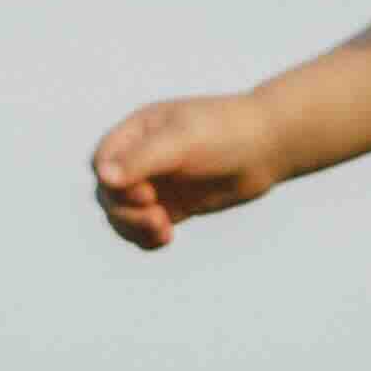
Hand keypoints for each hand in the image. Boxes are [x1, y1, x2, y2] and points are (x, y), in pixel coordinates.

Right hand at [91, 91, 274, 251]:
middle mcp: (142, 157)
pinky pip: (145, 228)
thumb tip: (104, 177)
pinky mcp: (172, 204)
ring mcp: (156, 182)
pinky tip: (165, 238)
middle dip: (127, 211)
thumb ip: (142, 158)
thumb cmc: (226, 133)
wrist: (268, 146)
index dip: (115, 185)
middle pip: (109, 194)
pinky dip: (147, 238)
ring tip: (164, 232)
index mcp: (138, 131)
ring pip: (123, 214)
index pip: (102, 162)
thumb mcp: (181, 141)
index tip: (149, 192)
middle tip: (159, 218)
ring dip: (135, 228)